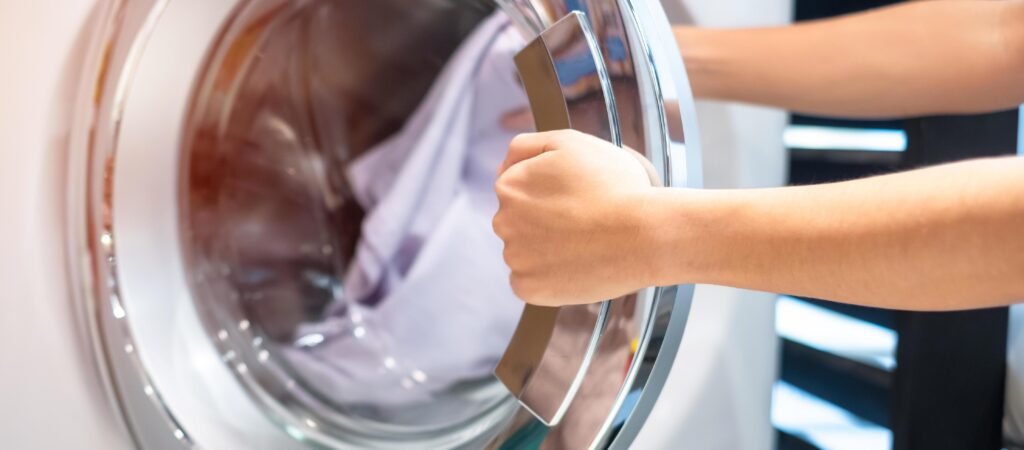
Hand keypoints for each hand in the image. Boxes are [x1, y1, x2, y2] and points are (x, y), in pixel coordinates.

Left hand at [492, 130, 660, 306]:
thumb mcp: (569, 142)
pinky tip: (577, 264)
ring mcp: (516, 258)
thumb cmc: (614, 185)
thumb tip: (501, 167)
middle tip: (584, 220)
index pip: (518, 189)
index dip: (550, 192)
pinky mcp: (529, 289)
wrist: (645, 234)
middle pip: (519, 222)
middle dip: (544, 220)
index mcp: (509, 186)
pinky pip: (533, 281)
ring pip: (526, 252)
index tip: (576, 198)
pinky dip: (551, 277)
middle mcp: (503, 222)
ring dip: (548, 249)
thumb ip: (525, 146)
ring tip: (586, 242)